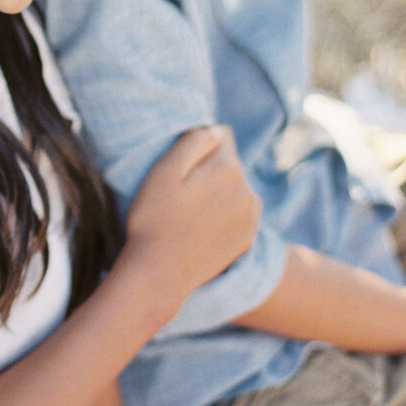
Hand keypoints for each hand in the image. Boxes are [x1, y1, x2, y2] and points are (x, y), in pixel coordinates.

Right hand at [122, 125, 260, 314]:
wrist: (160, 276)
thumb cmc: (154, 220)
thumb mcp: (164, 171)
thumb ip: (194, 141)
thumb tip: (215, 130)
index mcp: (228, 168)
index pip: (221, 135)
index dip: (198, 147)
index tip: (180, 168)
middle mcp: (248, 190)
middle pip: (229, 162)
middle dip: (210, 169)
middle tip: (181, 194)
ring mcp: (251, 217)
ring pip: (236, 187)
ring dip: (219, 191)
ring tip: (190, 213)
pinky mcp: (248, 239)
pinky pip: (239, 212)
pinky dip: (225, 214)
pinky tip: (202, 228)